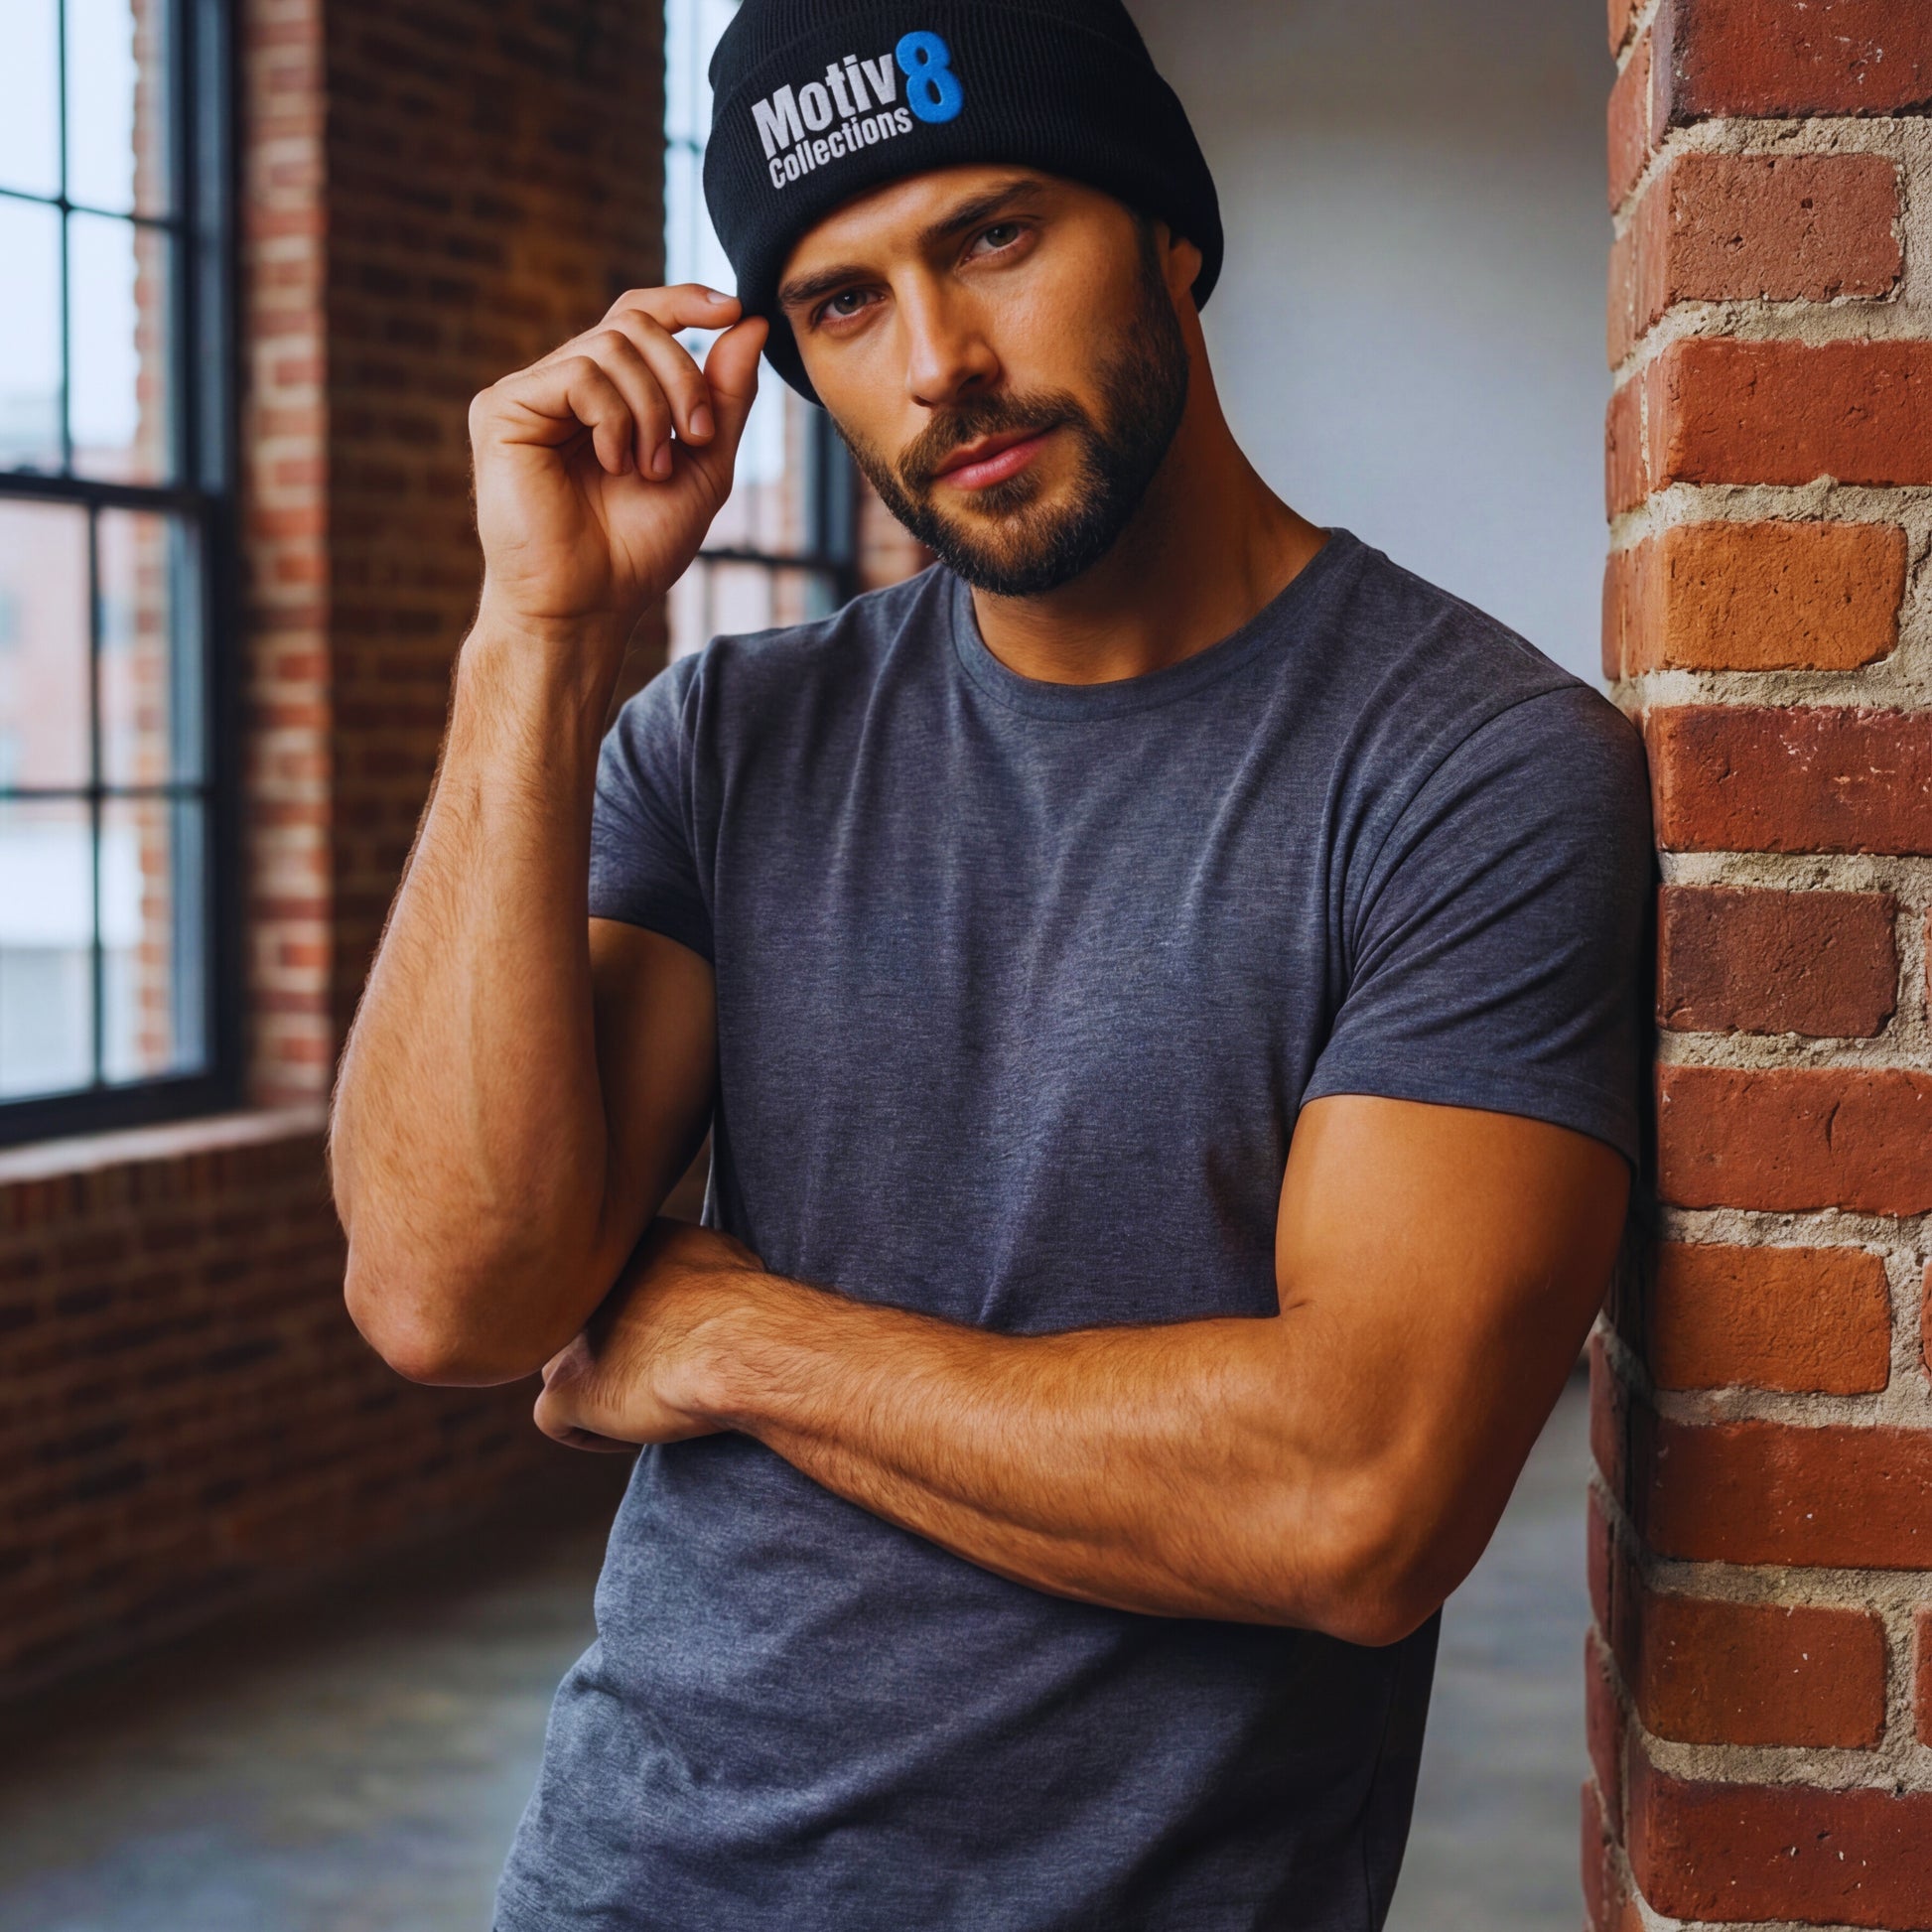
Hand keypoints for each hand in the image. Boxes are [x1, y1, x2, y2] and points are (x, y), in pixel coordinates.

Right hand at [468, 286, 768, 645]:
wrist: (589, 604)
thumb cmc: (638, 548)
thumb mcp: (703, 465)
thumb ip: (724, 397)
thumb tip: (750, 324)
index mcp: (604, 393)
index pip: (639, 316)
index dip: (683, 301)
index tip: (732, 308)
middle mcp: (562, 384)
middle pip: (634, 325)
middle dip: (683, 378)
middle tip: (695, 440)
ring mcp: (529, 393)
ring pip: (611, 347)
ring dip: (651, 410)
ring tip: (650, 469)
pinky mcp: (501, 408)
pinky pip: (578, 375)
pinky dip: (614, 419)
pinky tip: (613, 464)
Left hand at [533, 1219, 767, 1452]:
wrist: (736, 1343)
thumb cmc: (742, 1303)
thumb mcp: (716, 1251)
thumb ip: (681, 1258)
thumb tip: (692, 1273)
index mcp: (612, 1248)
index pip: (603, 1286)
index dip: (636, 1318)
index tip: (669, 1338)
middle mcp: (577, 1287)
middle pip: (578, 1327)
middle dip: (611, 1351)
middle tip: (652, 1370)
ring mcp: (565, 1337)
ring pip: (560, 1368)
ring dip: (598, 1389)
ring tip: (647, 1402)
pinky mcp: (564, 1388)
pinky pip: (554, 1419)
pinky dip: (592, 1434)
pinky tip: (635, 1433)